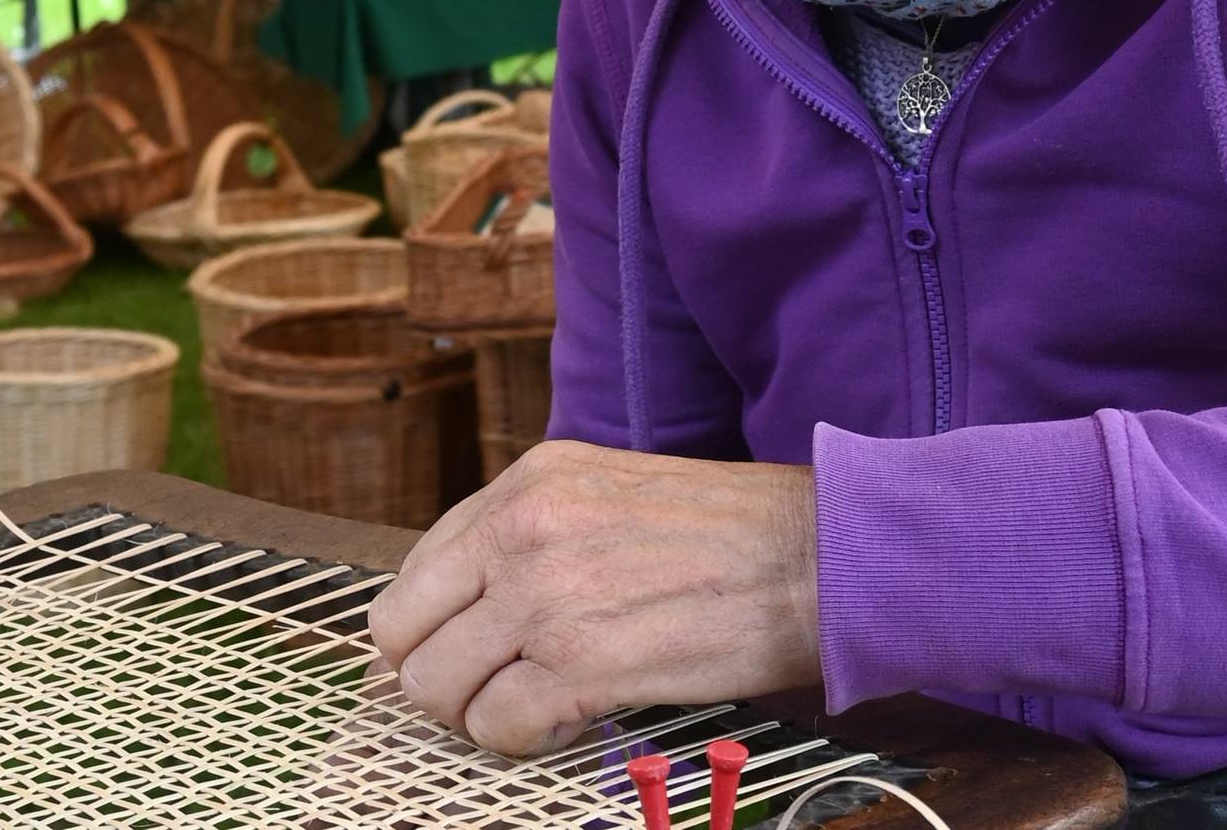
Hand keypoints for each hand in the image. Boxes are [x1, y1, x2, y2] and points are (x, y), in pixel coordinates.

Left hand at [366, 441, 822, 755]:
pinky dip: (523, 741)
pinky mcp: (581, 662)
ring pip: (437, 687)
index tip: (465, 655)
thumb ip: (536, 537)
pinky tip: (568, 723)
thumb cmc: (735, 536)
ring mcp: (545, 596)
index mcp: (527, 483)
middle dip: (441, 676)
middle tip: (494, 691)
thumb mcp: (612, 494)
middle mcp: (521, 530)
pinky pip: (497, 727)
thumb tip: (470, 610)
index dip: (434, 628)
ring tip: (539, 705)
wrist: (821, 557)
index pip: (417, 571)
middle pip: (404, 633)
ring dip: (480, 713)